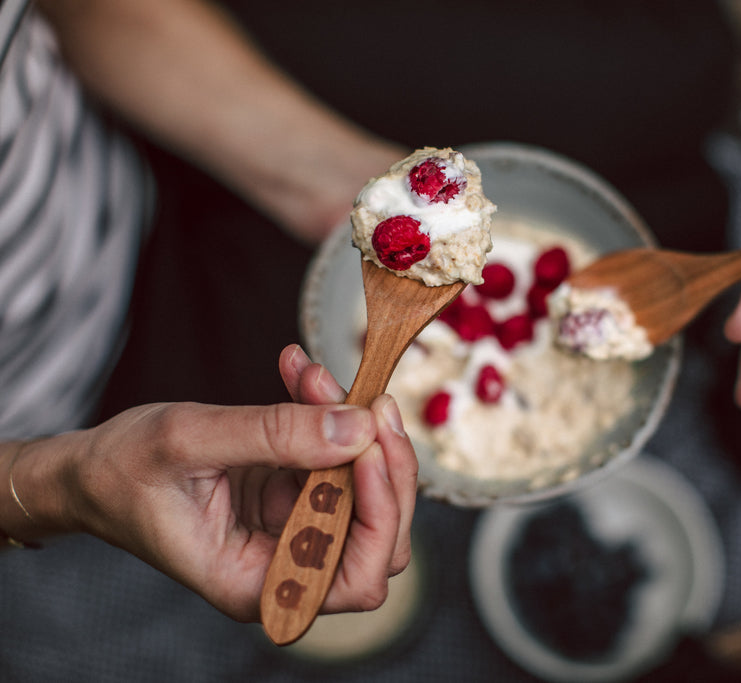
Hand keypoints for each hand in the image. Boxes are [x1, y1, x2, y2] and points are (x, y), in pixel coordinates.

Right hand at [12, 345, 416, 621]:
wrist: (90, 468)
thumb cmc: (122, 470)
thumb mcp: (189, 441)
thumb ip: (275, 434)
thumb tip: (357, 429)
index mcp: (254, 582)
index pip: (355, 576)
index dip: (379, 516)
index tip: (369, 448)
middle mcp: (283, 564)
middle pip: (379, 536)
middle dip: (384, 463)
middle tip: (370, 402)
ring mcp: (292, 528)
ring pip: (366, 491)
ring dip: (355, 426)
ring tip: (313, 375)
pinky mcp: (293, 494)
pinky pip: (337, 457)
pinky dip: (329, 412)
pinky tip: (299, 373)